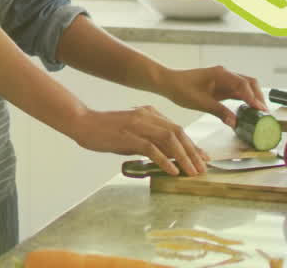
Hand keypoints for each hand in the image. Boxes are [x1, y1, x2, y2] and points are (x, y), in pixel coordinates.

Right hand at [67, 105, 209, 175]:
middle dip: (193, 151)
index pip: (177, 129)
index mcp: (149, 113)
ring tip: (192, 172)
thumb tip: (167, 156)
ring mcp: (138, 125)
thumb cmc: (105, 131)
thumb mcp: (132, 134)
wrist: (83, 123)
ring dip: (184, 157)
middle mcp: (147, 116)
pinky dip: (165, 160)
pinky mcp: (128, 135)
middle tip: (203, 168)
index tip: (203, 157)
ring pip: (169, 139)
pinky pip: (151, 148)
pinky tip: (173, 170)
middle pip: (178, 133)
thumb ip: (149, 141)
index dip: (192, 144)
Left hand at [162, 65, 266, 127]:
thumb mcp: (201, 103)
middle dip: (258, 96)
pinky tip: (247, 110)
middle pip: (249, 83)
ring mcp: (224, 79)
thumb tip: (235, 123)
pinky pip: (237, 92)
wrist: (169, 83)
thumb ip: (220, 112)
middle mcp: (225, 74)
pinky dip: (244, 100)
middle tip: (264, 113)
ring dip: (252, 98)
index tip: (261, 110)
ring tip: (259, 113)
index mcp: (221, 74)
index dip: (253, 98)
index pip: (243, 85)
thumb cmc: (182, 89)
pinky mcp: (221, 86)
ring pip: (245, 87)